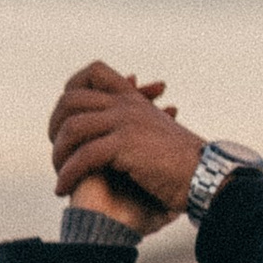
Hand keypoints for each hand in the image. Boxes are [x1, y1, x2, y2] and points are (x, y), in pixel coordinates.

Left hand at [51, 59, 206, 230]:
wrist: (206, 178)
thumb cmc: (186, 167)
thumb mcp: (159, 138)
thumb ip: (138, 130)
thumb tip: (123, 142)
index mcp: (134, 100)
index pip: (94, 73)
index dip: (72, 91)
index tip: (66, 121)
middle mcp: (127, 105)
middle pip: (71, 100)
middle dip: (56, 127)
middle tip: (57, 153)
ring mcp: (125, 121)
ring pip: (72, 128)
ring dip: (59, 155)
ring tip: (59, 175)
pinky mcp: (125, 144)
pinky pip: (84, 156)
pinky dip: (68, 174)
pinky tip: (63, 189)